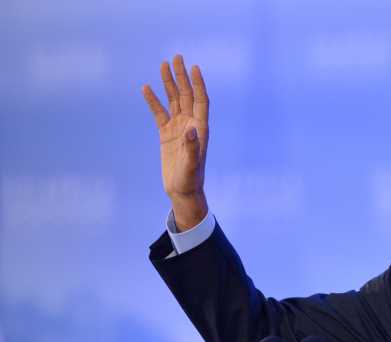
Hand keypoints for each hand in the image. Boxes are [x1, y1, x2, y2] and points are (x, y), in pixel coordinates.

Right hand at [142, 55, 208, 230]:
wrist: (182, 191)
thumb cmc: (190, 179)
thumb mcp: (191, 164)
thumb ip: (192, 146)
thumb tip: (190, 129)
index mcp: (200, 129)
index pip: (200, 100)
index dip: (198, 84)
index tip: (194, 67)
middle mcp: (190, 125)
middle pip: (186, 95)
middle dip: (181, 77)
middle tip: (176, 57)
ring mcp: (177, 129)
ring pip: (172, 101)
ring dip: (168, 83)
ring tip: (162, 64)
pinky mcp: (166, 135)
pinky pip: (159, 113)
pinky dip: (153, 101)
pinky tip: (146, 88)